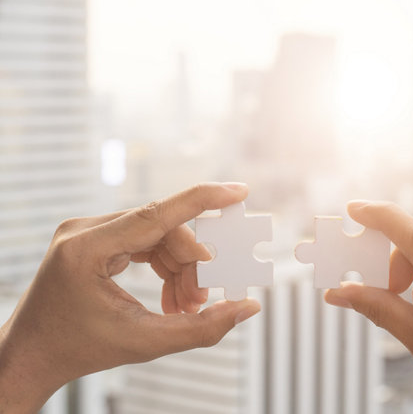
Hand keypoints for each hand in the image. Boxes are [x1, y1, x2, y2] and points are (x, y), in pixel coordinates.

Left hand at [0, 182, 260, 413]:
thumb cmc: (77, 350)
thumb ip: (201, 327)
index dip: (202, 200)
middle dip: (190, 264)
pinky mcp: (93, 239)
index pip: (156, 213)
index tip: (238, 192)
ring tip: (187, 305)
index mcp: (86, 249)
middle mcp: (83, 231)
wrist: (30, 356)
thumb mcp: (143, 342)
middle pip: (162, 230)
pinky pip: (143, 242)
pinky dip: (164, 266)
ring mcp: (87, 232)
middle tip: (204, 299)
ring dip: (179, 268)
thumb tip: (247, 307)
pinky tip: (173, 296)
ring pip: (156, 235)